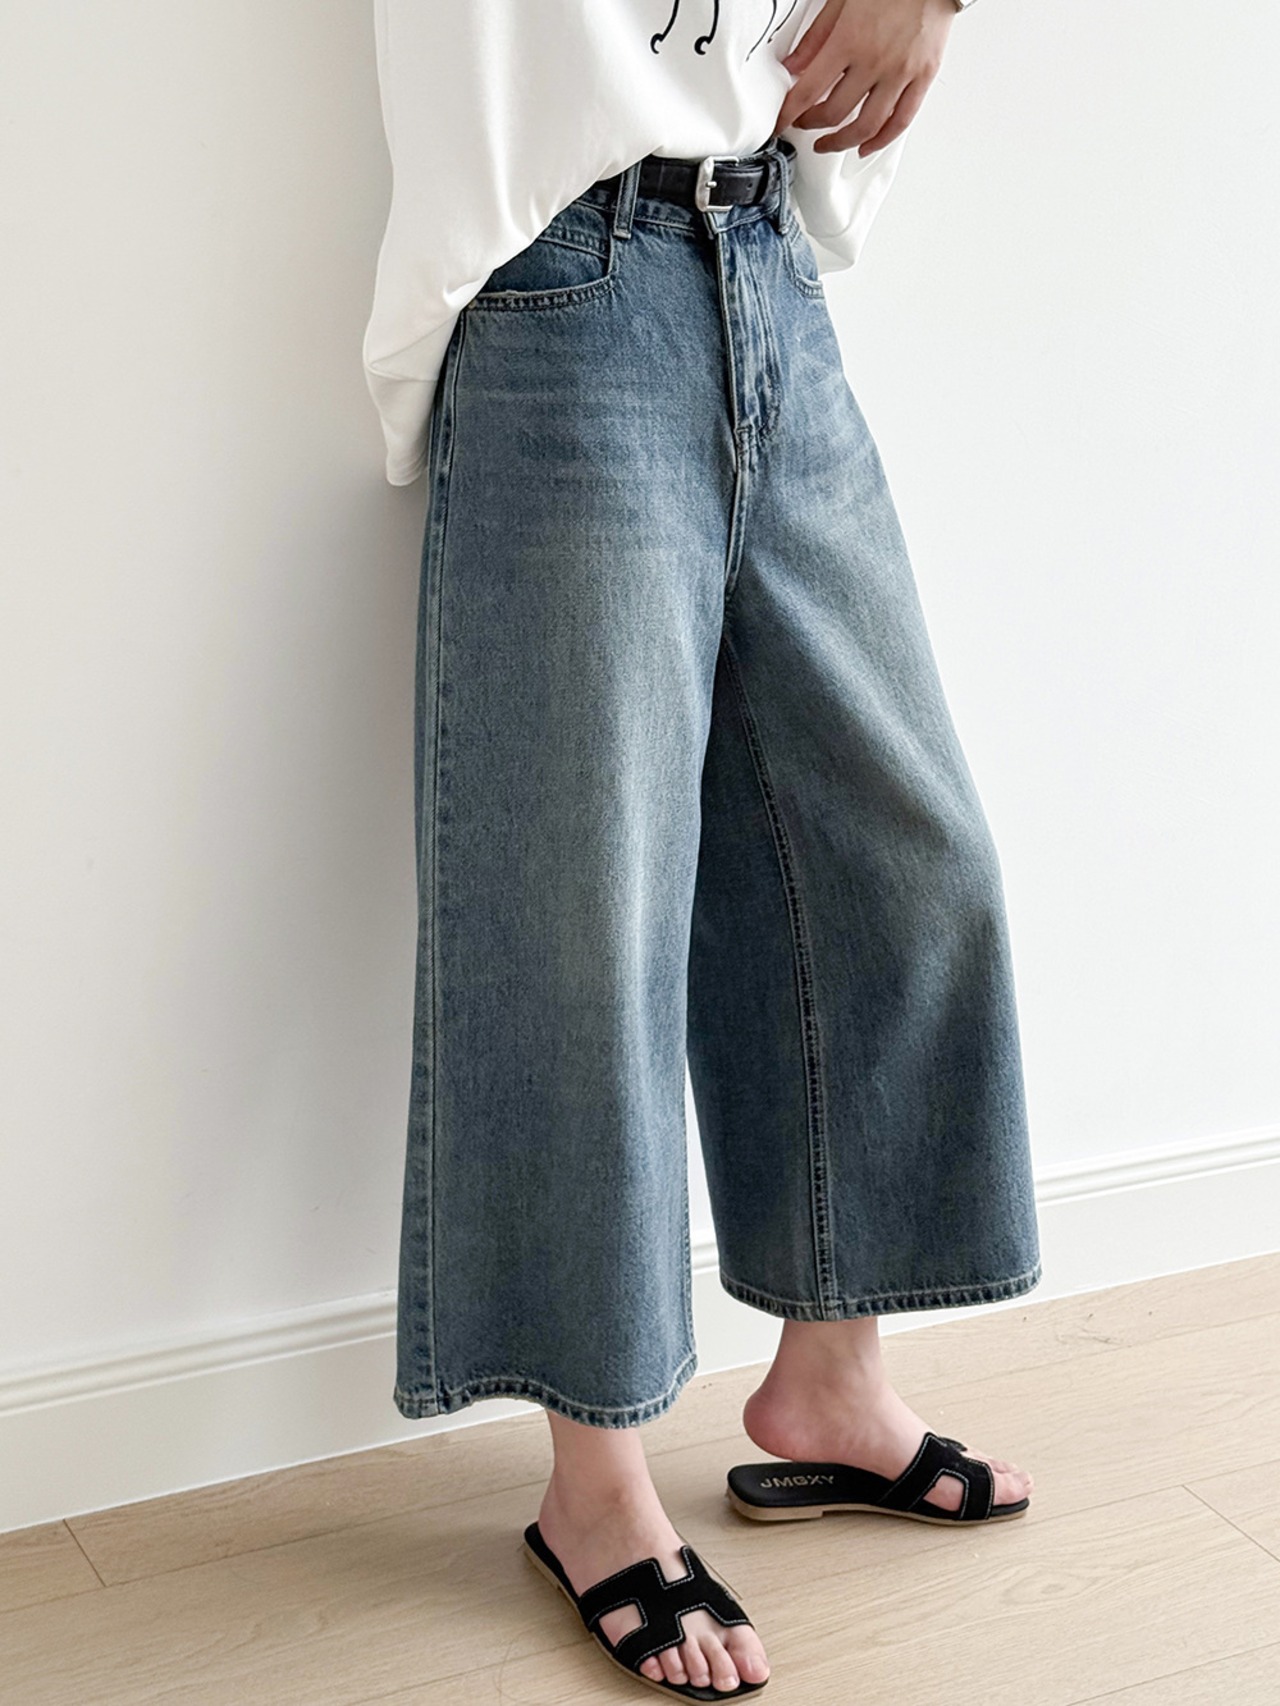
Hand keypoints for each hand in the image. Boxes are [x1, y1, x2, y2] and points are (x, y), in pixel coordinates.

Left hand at [774, 0, 957, 158]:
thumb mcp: (842, 0)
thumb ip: (816, 36)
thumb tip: (793, 65)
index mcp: (849, 40)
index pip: (808, 91)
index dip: (789, 114)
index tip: (781, 123)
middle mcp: (874, 61)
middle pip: (834, 114)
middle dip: (812, 126)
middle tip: (804, 125)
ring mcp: (900, 73)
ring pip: (867, 126)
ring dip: (842, 142)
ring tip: (830, 143)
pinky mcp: (923, 77)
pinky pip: (901, 121)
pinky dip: (881, 140)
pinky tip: (867, 145)